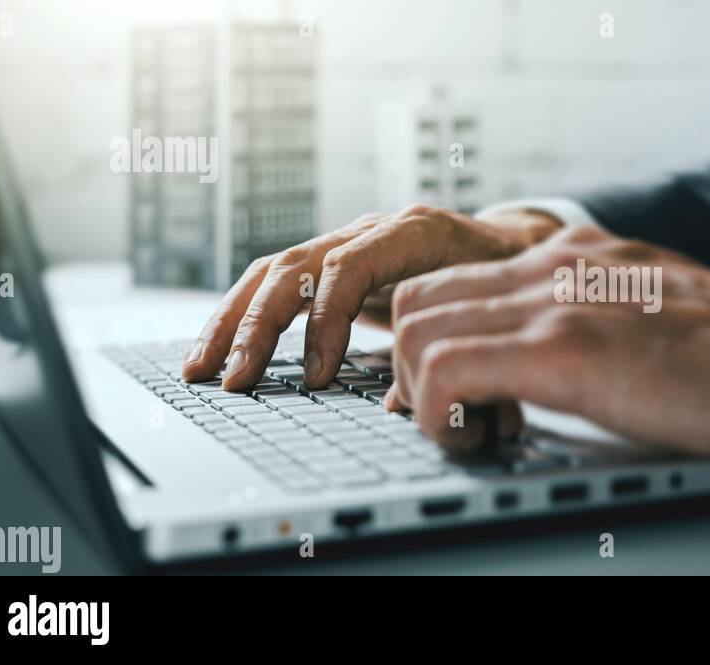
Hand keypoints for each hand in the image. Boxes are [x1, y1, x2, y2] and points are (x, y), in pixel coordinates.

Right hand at [182, 205, 561, 390]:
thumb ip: (453, 346)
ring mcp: (345, 241)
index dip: (325, 321)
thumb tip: (402, 404)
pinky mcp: (330, 262)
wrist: (508, 243)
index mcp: (414, 234)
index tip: (317, 378)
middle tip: (236, 381)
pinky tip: (216, 350)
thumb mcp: (492, 306)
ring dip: (232, 321)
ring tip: (201, 369)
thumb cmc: (503, 278)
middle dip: (258, 326)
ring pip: (272, 272)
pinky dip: (241, 316)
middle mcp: (370, 231)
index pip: (349, 267)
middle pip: (296, 265)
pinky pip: (274, 282)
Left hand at [390, 224, 709, 456]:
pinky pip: (446, 373)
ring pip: (416, 330)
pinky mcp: (566, 350)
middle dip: (413, 367)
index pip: (455, 278)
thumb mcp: (648, 305)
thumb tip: (548, 357)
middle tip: (459, 415)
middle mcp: (553, 265)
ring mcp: (555, 302)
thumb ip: (593, 313)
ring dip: (423, 394)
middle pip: (417, 299)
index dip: (435, 341)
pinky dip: (441, 418)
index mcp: (572, 255)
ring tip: (474, 433)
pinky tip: (484, 440)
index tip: (458, 391)